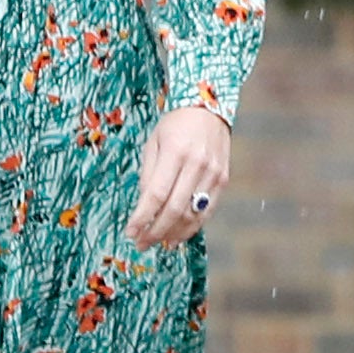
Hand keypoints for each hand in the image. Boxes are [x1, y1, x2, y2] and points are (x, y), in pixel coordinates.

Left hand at [127, 106, 230, 248]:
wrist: (209, 108)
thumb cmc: (175, 125)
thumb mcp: (153, 143)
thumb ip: (148, 175)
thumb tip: (144, 208)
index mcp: (175, 151)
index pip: (156, 194)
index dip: (142, 217)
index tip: (130, 232)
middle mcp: (197, 163)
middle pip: (174, 208)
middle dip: (155, 231)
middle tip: (141, 244)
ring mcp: (213, 172)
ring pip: (192, 213)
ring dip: (173, 233)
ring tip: (158, 243)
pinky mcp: (223, 179)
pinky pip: (207, 210)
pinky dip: (192, 227)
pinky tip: (178, 235)